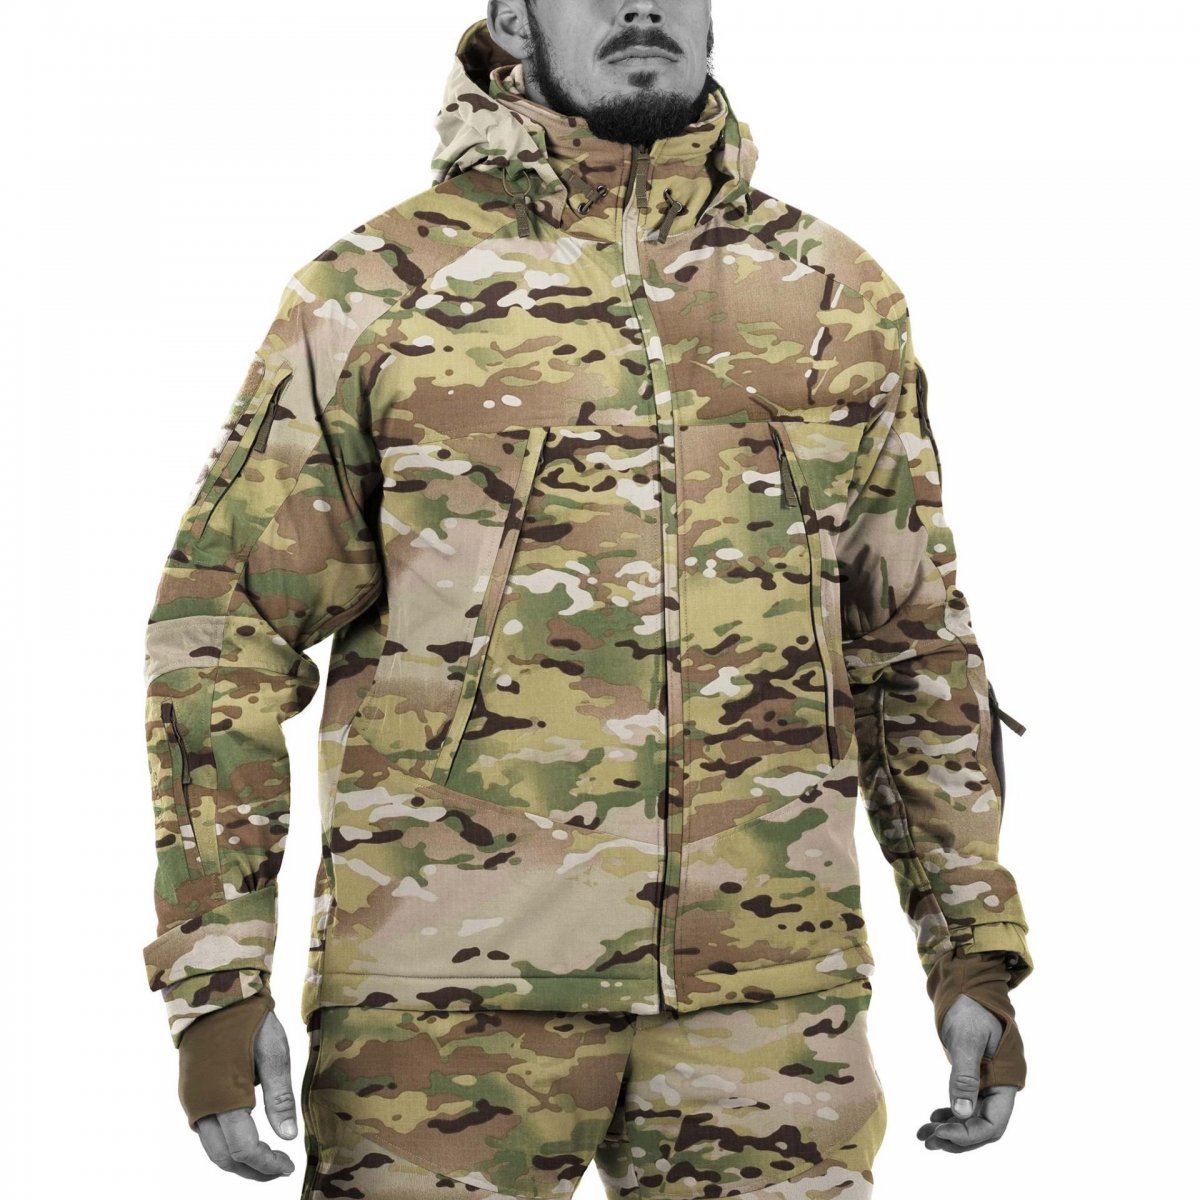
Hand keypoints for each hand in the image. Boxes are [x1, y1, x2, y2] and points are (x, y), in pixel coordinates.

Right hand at [193, 1008, 297, 1177]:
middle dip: (252, 1169)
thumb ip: (279, 1098)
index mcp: (222, 1096)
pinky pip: (206, 1131)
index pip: (244, 1148)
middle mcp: (201, 1105)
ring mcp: (192, 1100)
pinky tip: (248, 1137)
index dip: (266, 1164)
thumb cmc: (249, 1021)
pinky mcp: (191, 1094)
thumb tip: (288, 1138)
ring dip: (238, 1160)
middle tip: (278, 1169)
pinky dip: (226, 1143)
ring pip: (212, 1148)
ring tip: (267, 1158)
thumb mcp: (274, 1053)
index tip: (287, 1166)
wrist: (216, 994)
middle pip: (223, 1157)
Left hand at [917, 993, 1016, 1150]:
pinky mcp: (975, 1077)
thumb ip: (964, 1075)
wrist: (968, 986)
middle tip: (927, 1141)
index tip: (941, 1134)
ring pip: (972, 1118)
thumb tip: (960, 1113)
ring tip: (924, 1135)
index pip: (993, 1123)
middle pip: (983, 1126)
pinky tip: (932, 1119)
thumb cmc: (971, 1007)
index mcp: (1007, 1079)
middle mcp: (1001, 1086)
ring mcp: (988, 1083)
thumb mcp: (967, 1039)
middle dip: (957, 1138)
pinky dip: (950, 1114)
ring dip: (950, 1130)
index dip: (968, 1134)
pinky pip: (965, 1104)